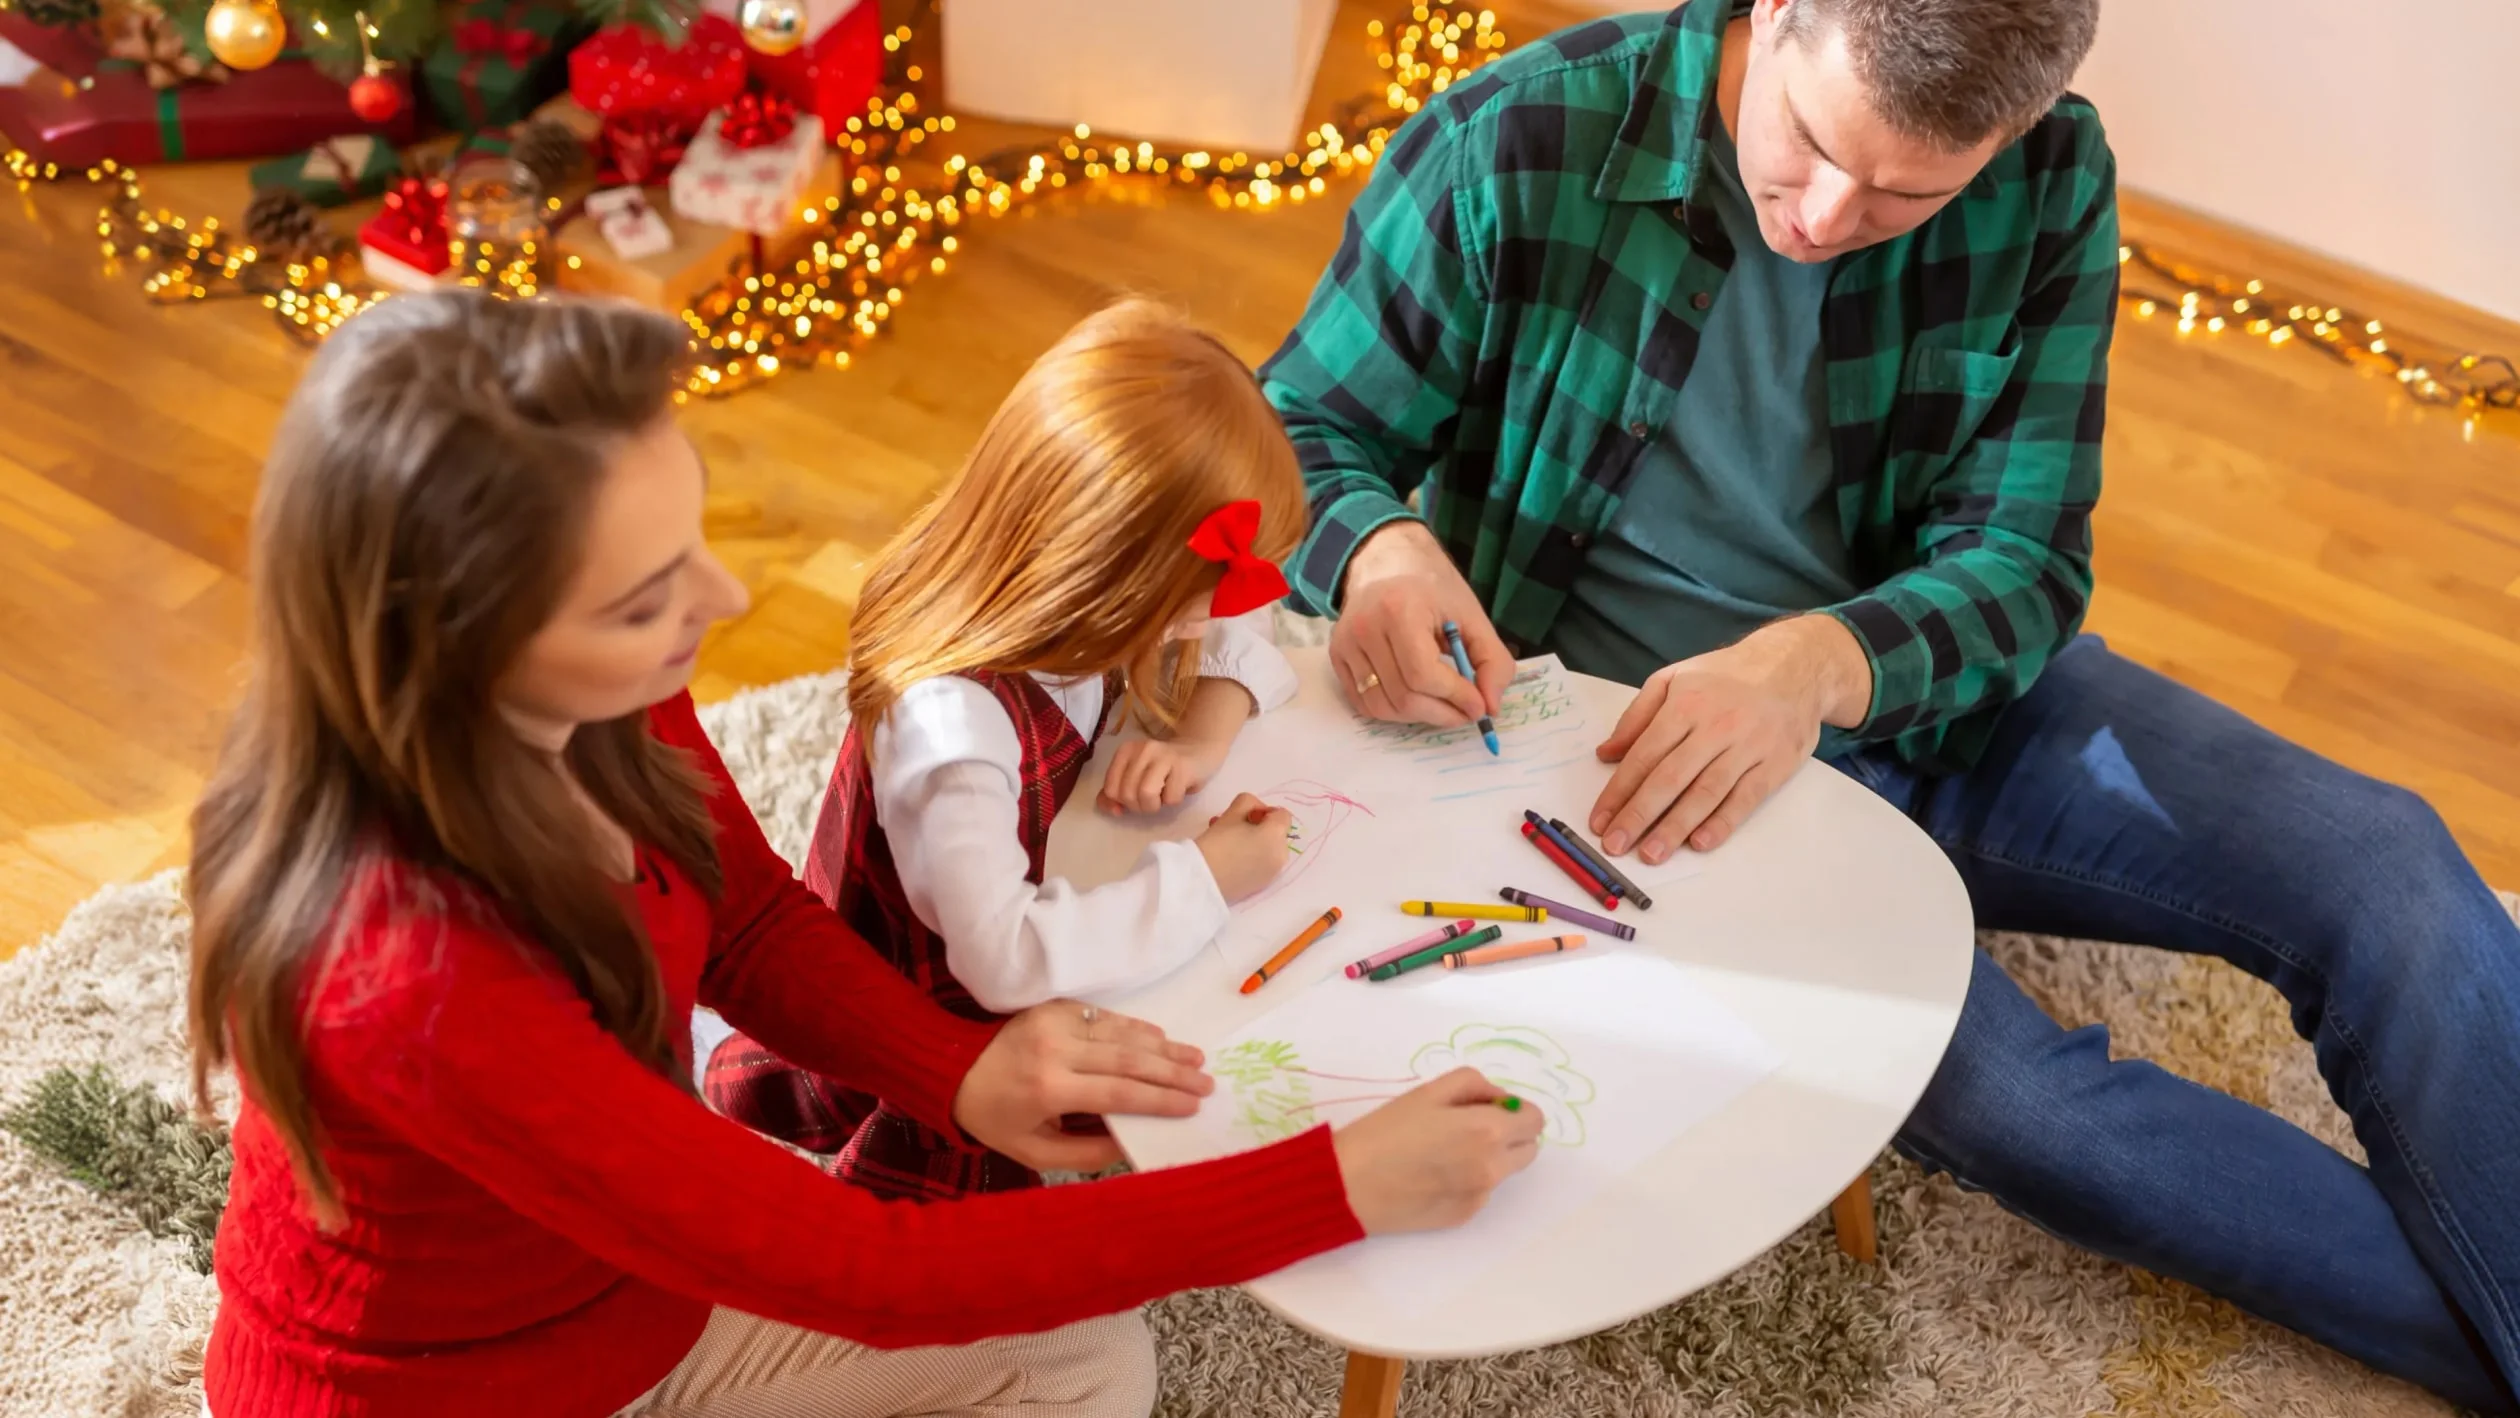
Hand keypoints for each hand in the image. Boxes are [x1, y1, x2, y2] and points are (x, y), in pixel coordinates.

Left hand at [952, 1002, 1213, 1172]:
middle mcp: (1054, 1050)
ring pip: (1121, 1032)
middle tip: (1207, 1082)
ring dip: (1163, 1046)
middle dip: (1173, 1071)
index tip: (1192, 1105)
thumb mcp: (1035, 1152)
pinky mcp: (1055, 1006)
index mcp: (1048, 1089)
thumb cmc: (997, 1118)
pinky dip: (1137, 1028)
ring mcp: (1055, 1022)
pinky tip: (1161, 1038)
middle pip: (1127, 1059)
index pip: (1117, 1093)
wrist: (955, 1068)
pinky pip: (1106, 1017)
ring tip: (1196, 1059)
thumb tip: (1134, 1145)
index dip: (1159, 1099)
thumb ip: (1085, 1154)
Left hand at [1099, 735, 1229, 814]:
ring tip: (1163, 797)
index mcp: (1125, 751)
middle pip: (1128, 794)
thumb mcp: (1136, 777)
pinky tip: (1179, 789)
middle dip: (1140, 806)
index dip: (1122, 802)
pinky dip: (1174, 801)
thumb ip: (1117, 794)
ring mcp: (1163, 756)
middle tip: (1153, 799)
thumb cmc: (1164, 769)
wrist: (1200, 750)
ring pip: (1146, 794)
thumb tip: (1114, 811)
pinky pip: (1170, 798)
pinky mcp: (1183, 766)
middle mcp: (1142, 749)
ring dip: (1155, 806)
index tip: (1136, 798)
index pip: (1110, 789)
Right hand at [1194, 791, 1293, 901]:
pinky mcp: (1263, 886)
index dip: (1265, 811)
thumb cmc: (1217, 843)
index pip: (1282, 814)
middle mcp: (1281, 855)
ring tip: (1230, 846)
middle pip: (1276, 833)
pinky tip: (1233, 861)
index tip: (1245, 817)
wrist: (1203, 880)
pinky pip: (1264, 866)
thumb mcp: (1232, 812)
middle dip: (1260, 829)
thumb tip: (1257, 812)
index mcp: (1277, 835)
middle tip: (1234, 830)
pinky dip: (1254, 860)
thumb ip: (1249, 802)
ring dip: (1256, 844)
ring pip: (1270, 850)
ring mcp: (1273, 873)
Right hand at [1331, 1068, 1544, 1233]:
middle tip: (1469, 1128)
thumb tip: (1500, 1100)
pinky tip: (1432, 1175)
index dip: (1515, 1110)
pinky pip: (1481, 1191)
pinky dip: (1468, 1180)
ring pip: (1504, 1171)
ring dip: (1489, 1158)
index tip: (1490, 1108)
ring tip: (1443, 1152)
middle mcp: (1492, 1168)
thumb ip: (1474, 1086)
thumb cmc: (1384, 1131)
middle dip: (1509, 1135)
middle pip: (1528, 1149)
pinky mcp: (1464, 1216)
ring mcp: (1480, 1197)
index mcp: (1487, 1131)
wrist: (1350, 1185)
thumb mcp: (1428, 1091)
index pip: (1534, 1120)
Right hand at [1332, 521, 1514, 725]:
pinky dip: (1394, 712)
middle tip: (1466, 712)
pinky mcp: (1336, 656)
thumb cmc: (1432, 588)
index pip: (1423, 674)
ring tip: (1442, 705)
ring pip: (1383, 707)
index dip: (1455, 697)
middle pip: (1403, 696)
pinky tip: (1415, 697)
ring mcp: (1345, 643)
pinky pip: (1365, 704)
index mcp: (1399, 609)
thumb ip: (1492, 661)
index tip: (1479, 705)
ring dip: (1419, 717)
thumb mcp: (1472, 616)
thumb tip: (1490, 707)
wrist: (1386, 562)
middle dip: (1442, 713)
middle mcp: (1364, 627)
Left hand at [1589, 617, 1870, 862]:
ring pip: (1706, 793)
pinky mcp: (1775, 764)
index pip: (1644, 755)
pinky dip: (1722, 823)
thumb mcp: (1675, 677)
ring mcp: (1748, 747)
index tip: (1601, 820)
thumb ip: (1637, 715)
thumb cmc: (1727, 676)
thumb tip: (1606, 753)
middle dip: (1639, 815)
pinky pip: (1745, 798)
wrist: (1796, 665)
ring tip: (1651, 854)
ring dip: (1675, 827)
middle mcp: (1715, 727)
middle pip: (1670, 778)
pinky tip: (1700, 843)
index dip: (1619, 791)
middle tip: (1616, 845)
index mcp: (1685, 705)